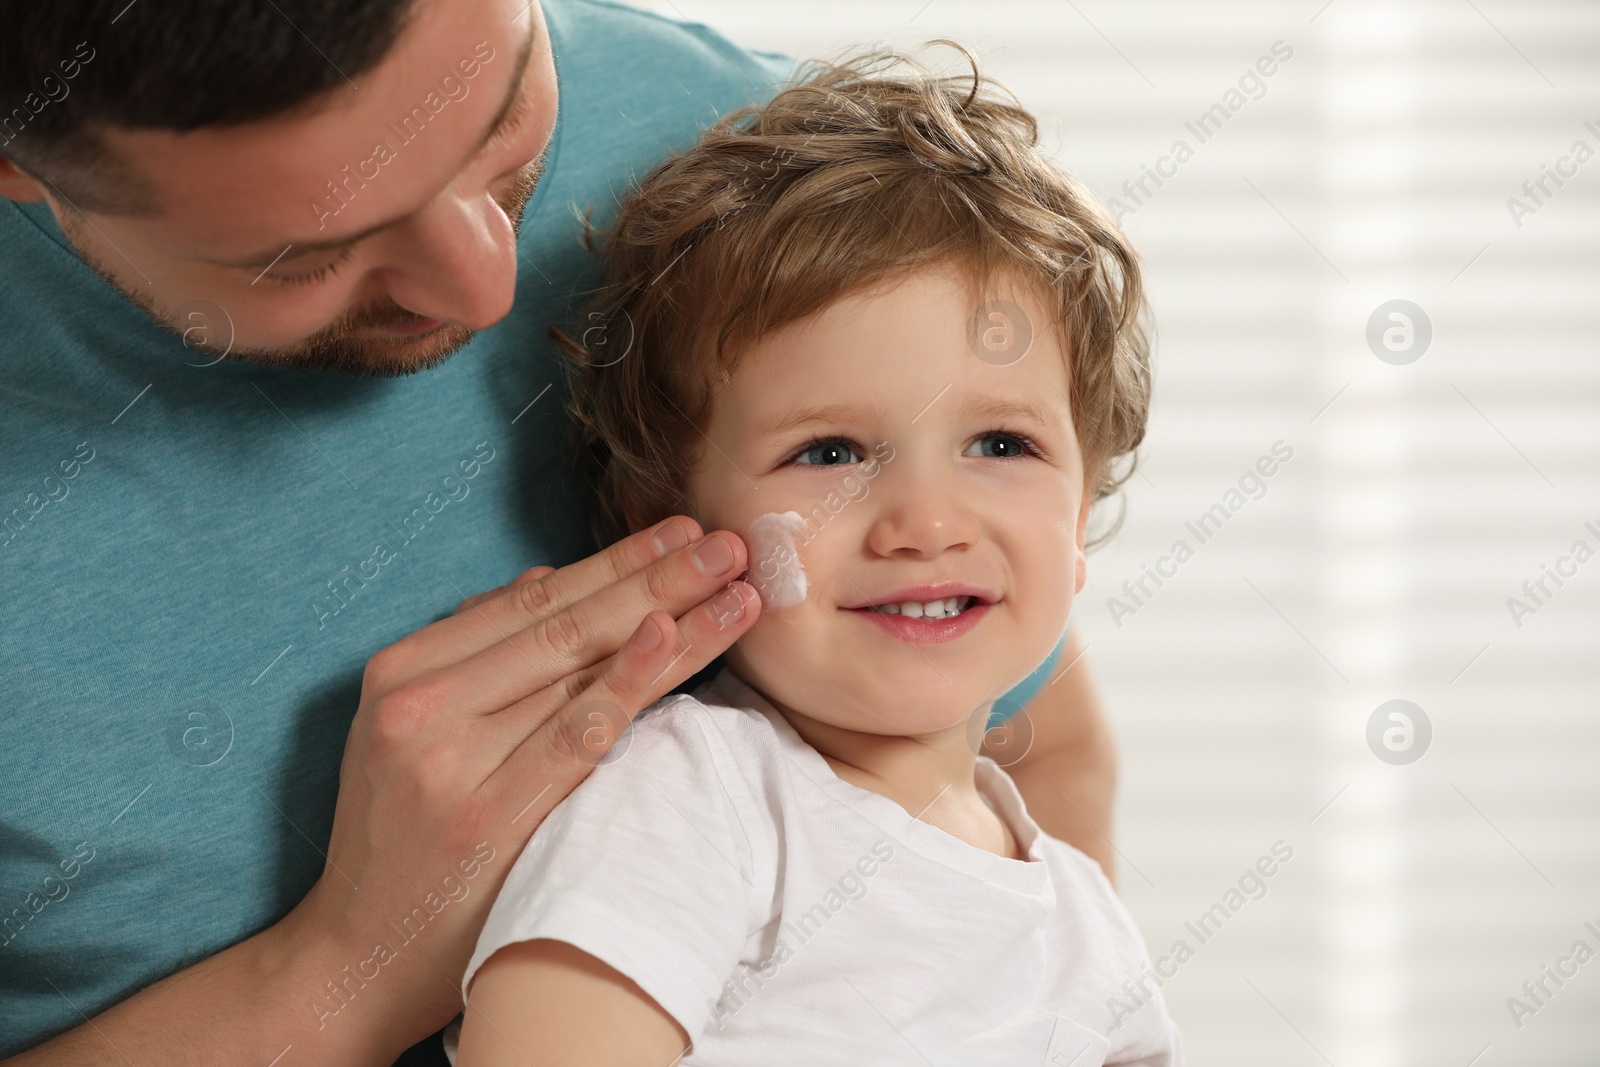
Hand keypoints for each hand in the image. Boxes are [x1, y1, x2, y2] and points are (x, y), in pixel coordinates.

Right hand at [285, 516, 759, 1060]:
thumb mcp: (413, 732)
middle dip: (656, 575)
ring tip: (736, 583)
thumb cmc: (400, 841)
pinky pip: (575, 735)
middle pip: (564, 623)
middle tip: (730, 542)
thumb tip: (546, 578)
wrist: (354, 956)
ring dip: (670, 616)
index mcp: (405, 672)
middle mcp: (425, 703)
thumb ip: (477, 656)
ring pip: (581, 668)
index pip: (531, 600)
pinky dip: (628, 682)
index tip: (680, 532)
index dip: (613, 561)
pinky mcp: (488, 815)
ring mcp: (453, 759)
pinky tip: (675, 640)